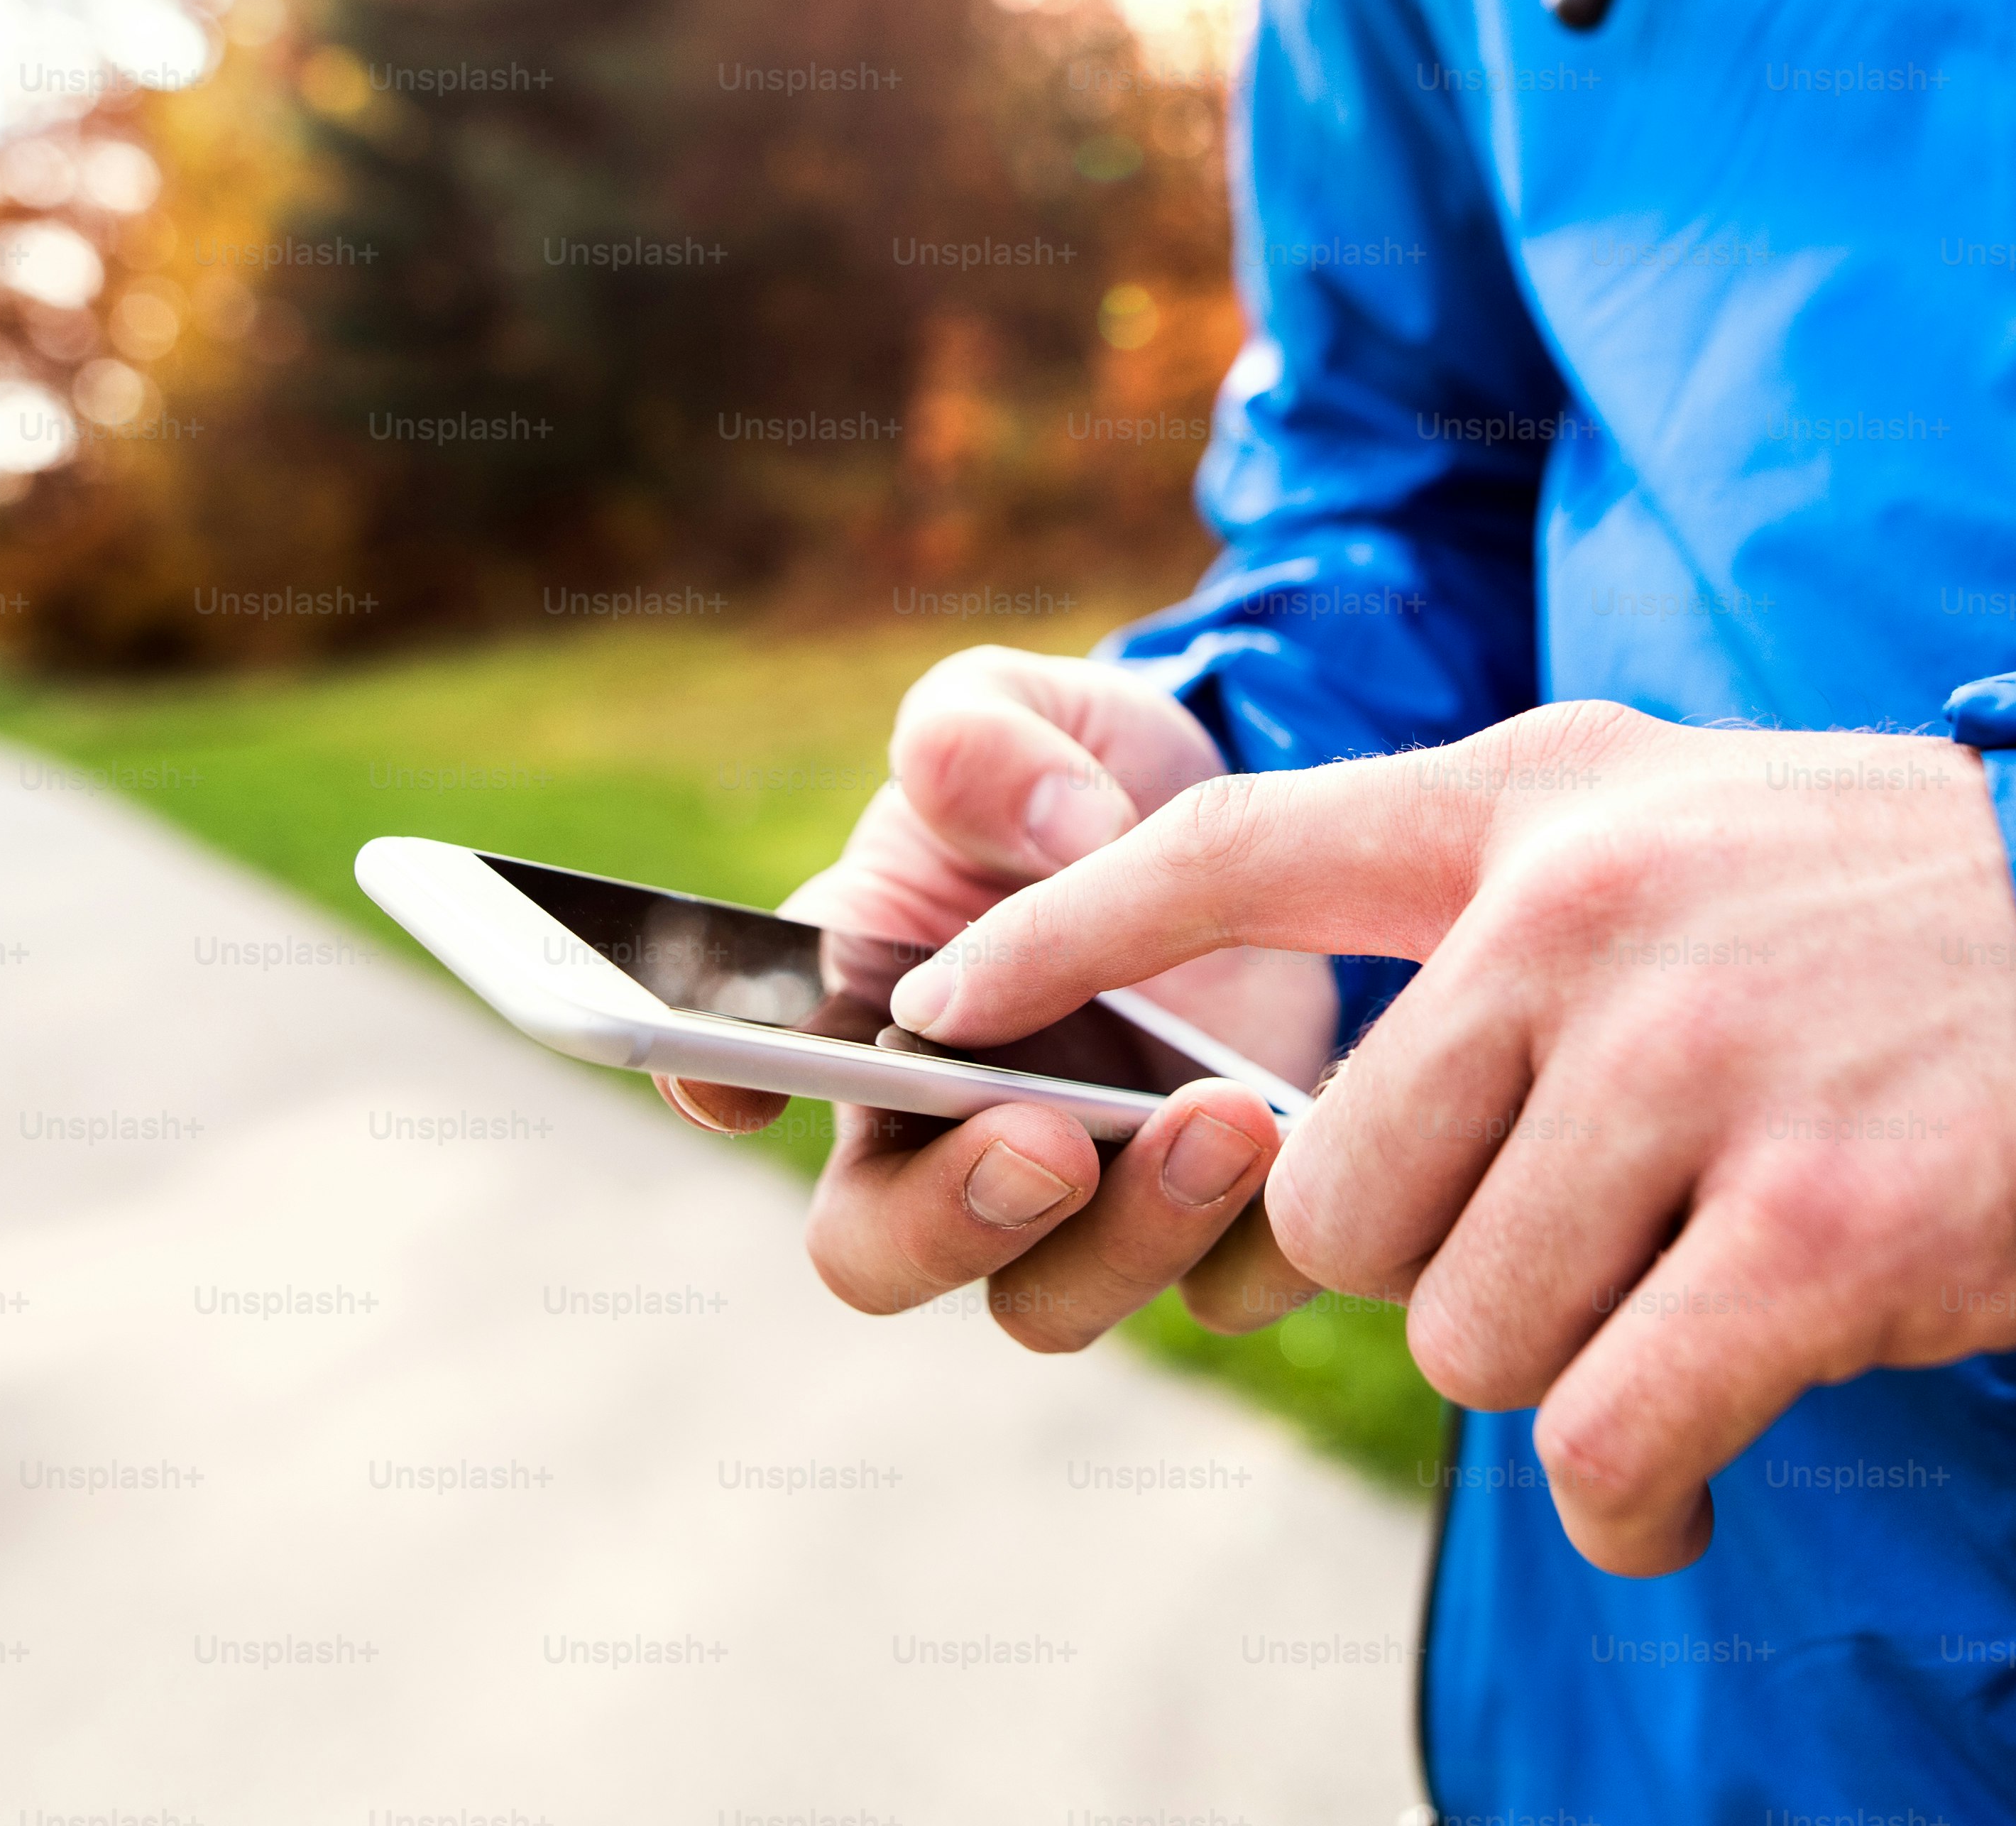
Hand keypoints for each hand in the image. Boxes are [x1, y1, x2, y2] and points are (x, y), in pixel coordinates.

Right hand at [656, 645, 1339, 1346]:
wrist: (1254, 817)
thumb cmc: (1089, 773)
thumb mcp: (1037, 715)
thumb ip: (989, 741)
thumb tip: (1058, 833)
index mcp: (851, 999)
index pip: (733, 1066)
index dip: (717, 1084)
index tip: (741, 1077)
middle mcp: (935, 1129)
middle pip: (878, 1252)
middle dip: (949, 1218)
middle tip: (1047, 1141)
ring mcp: (1071, 1194)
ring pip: (1047, 1301)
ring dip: (1128, 1234)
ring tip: (1224, 1120)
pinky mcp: (1201, 1219)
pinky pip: (1213, 1292)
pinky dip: (1253, 1241)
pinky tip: (1298, 1143)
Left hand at [883, 701, 2015, 1576]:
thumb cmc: (1919, 921)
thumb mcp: (1692, 824)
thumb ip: (1506, 908)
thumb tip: (1317, 1118)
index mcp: (1546, 804)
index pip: (1234, 841)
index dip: (1066, 937)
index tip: (935, 1008)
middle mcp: (1592, 913)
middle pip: (1342, 1192)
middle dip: (1435, 1266)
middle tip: (1583, 1248)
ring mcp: (1701, 1067)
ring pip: (1473, 1331)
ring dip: (1566, 1370)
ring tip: (1692, 1310)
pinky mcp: (1815, 1231)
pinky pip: (1612, 1441)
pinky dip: (1638, 1504)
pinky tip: (1699, 1472)